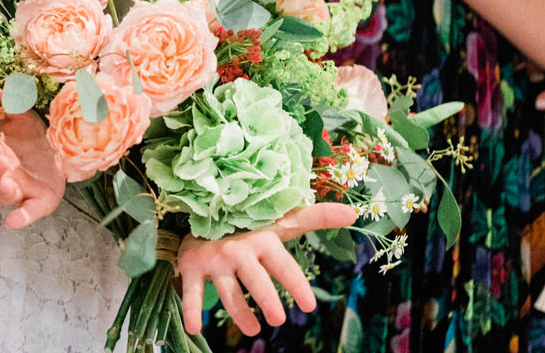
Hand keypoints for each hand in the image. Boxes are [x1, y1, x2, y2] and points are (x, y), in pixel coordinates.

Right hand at [0, 83, 65, 228]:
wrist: (56, 148)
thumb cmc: (28, 132)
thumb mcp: (14, 111)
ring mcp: (18, 187)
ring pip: (2, 195)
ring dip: (2, 190)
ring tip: (7, 183)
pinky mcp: (38, 199)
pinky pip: (28, 211)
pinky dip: (21, 217)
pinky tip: (14, 220)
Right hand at [177, 202, 356, 335]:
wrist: (203, 215)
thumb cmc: (251, 226)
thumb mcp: (282, 222)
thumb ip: (317, 218)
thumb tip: (353, 213)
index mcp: (263, 240)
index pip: (283, 264)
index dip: (296, 284)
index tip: (310, 306)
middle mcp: (239, 249)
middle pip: (255, 279)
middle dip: (266, 298)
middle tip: (279, 319)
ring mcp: (214, 259)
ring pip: (228, 290)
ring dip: (239, 312)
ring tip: (253, 330)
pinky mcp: (192, 266)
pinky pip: (192, 290)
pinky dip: (192, 307)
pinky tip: (195, 327)